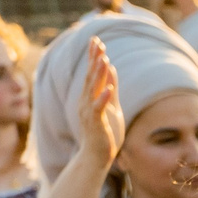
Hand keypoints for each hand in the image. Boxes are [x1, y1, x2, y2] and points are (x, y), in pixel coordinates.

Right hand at [75, 39, 120, 172]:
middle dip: (94, 59)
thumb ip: (110, 89)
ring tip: (104, 60)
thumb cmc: (104, 133)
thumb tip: (111, 69)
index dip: (94, 57)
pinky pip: (98, 109)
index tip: (96, 40)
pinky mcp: (95, 123)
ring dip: (99, 74)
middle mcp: (86, 102)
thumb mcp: (111, 107)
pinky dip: (103, 98)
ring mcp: (89, 112)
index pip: (92, 73)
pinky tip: (109, 89)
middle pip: (90, 77)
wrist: (97, 157)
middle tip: (97, 42)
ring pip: (93, 90)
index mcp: (90, 97)